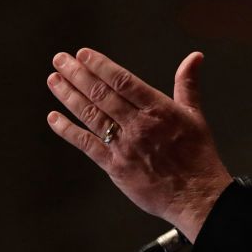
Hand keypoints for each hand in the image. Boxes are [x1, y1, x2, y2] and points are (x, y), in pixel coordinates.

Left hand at [46, 48, 232, 240]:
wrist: (195, 196)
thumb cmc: (198, 157)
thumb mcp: (195, 115)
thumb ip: (187, 84)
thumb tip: (194, 57)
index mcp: (159, 110)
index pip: (124, 81)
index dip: (101, 66)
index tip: (83, 54)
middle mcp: (138, 125)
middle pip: (102, 95)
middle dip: (78, 74)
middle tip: (60, 60)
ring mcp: (124, 146)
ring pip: (91, 115)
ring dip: (69, 96)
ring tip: (54, 80)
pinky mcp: (115, 166)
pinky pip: (87, 144)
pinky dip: (68, 131)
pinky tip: (54, 118)